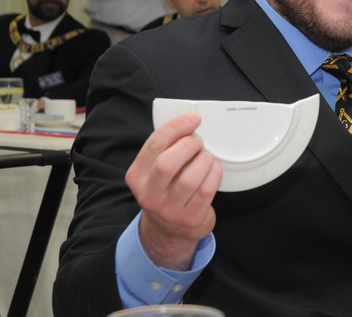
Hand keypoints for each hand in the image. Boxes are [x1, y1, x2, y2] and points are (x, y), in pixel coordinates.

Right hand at [125, 113, 221, 269]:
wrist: (169, 231)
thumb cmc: (166, 191)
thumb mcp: (154, 172)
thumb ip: (164, 150)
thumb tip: (189, 123)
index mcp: (136, 176)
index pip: (154, 145)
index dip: (175, 128)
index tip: (193, 119)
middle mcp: (149, 195)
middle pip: (167, 163)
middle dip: (188, 146)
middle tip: (198, 142)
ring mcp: (169, 210)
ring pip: (189, 179)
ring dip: (204, 160)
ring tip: (207, 156)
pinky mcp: (189, 218)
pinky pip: (206, 191)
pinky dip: (214, 174)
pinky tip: (214, 168)